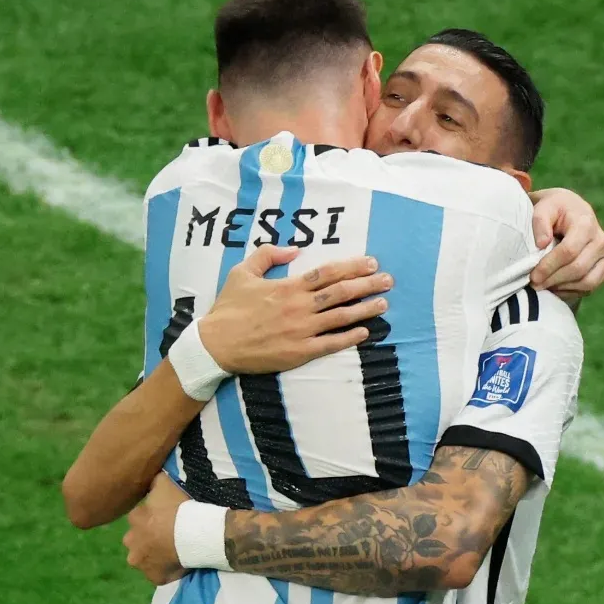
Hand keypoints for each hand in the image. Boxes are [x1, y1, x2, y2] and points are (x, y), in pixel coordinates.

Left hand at [123, 474, 191, 585]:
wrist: (197, 532)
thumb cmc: (180, 507)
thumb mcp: (164, 483)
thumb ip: (153, 479)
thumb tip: (149, 475)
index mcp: (133, 519)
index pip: (138, 518)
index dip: (151, 517)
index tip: (165, 517)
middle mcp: (131, 542)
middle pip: (137, 540)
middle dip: (148, 538)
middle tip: (167, 534)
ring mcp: (142, 562)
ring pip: (145, 559)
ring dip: (153, 555)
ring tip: (172, 549)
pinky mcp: (155, 577)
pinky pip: (158, 574)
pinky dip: (165, 570)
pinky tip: (176, 562)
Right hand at [199, 245, 392, 373]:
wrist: (216, 344)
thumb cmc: (228, 308)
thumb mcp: (241, 272)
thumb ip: (267, 255)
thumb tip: (294, 250)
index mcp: (287, 286)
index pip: (327, 273)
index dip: (352, 267)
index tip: (370, 262)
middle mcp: (299, 307)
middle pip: (341, 292)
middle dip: (367, 284)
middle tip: (387, 280)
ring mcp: (301, 330)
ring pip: (341, 317)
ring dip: (365, 309)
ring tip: (383, 303)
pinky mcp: (299, 352)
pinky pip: (331, 344)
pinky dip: (350, 337)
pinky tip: (365, 331)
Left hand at [528, 188, 603, 298]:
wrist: (572, 210)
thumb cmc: (554, 209)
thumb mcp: (543, 208)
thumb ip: (540, 222)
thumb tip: (541, 244)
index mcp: (586, 224)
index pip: (568, 251)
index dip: (549, 267)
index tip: (532, 277)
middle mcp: (601, 240)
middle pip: (578, 269)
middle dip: (553, 280)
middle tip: (534, 285)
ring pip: (587, 282)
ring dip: (562, 288)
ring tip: (543, 286)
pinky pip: (592, 286)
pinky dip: (572, 291)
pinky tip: (555, 287)